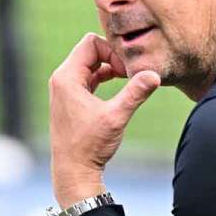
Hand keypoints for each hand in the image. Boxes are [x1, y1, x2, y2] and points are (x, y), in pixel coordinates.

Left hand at [48, 33, 159, 207]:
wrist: (73, 171)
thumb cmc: (89, 145)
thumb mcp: (116, 117)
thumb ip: (135, 93)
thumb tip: (155, 75)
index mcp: (66, 77)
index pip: (90, 43)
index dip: (112, 51)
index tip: (127, 70)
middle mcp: (61, 79)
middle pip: (89, 51)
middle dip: (112, 57)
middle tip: (130, 73)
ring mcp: (64, 89)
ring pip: (89, 64)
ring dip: (108, 67)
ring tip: (128, 79)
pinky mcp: (70, 99)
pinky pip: (87, 77)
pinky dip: (102, 77)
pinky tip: (119, 86)